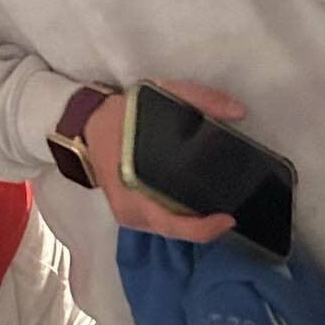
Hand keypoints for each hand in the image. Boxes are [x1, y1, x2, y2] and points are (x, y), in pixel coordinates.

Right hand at [81, 80, 242, 243]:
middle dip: (204, 227)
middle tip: (227, 213)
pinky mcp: (127, 214)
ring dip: (191, 224)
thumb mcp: (159, 93)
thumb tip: (238, 112)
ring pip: (167, 230)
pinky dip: (178, 218)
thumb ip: (199, 98)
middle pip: (174, 231)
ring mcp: (126, 215)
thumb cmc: (122, 114)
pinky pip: (158, 223)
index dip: (202, 228)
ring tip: (214, 208)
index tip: (227, 218)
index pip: (172, 223)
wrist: (86, 125)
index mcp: (133, 186)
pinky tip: (193, 205)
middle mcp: (129, 209)